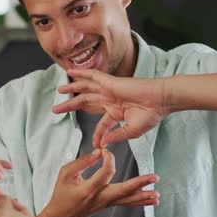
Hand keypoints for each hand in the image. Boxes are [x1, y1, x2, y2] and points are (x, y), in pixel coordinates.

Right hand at [37, 149, 158, 216]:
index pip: (106, 172)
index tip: (105, 151)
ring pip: (127, 200)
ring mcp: (105, 203)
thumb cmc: (61, 194)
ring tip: (157, 194)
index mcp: (88, 189)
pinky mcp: (108, 205)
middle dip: (140, 183)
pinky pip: (126, 203)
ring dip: (144, 196)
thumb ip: (82, 161)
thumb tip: (98, 152)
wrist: (61, 216)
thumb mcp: (65, 173)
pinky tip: (150, 200)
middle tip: (154, 177)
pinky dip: (139, 202)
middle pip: (123, 190)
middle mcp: (99, 198)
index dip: (109, 158)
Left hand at [53, 69, 170, 146]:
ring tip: (59, 90)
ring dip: (72, 88)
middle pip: (86, 102)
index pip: (101, 124)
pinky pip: (93, 75)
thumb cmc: (151, 114)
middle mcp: (110, 99)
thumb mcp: (131, 131)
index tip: (96, 144)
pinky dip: (82, 73)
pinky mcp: (110, 81)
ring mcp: (109, 90)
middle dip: (70, 106)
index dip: (97, 135)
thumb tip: (103, 143)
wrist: (160, 100)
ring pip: (85, 88)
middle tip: (56, 110)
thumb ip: (115, 135)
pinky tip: (71, 72)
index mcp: (116, 112)